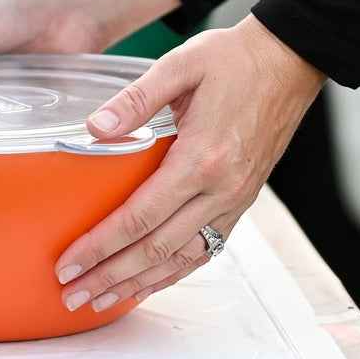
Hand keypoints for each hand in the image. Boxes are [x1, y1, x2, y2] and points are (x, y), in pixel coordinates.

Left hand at [53, 14, 325, 311]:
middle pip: (156, 249)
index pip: (140, 216)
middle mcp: (221, 190)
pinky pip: (206, 248)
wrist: (289, 61)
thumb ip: (136, 99)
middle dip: (110, 276)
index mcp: (201, 158)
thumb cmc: (235, 59)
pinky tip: (150, 280)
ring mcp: (235, 200)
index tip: (69, 262)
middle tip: (72, 293)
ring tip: (101, 299)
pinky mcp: (242, 200)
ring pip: (183, 259)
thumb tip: (95, 127)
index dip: (101, 245)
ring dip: (139, 283)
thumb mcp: (180, 65)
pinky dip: (175, 272)